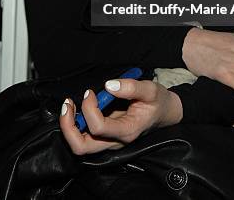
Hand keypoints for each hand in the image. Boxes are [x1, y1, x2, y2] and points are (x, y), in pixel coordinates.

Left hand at [60, 78, 182, 155]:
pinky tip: (76, 108)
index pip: (98, 128)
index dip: (89, 109)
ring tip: (69, 106)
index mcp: (127, 131)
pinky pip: (83, 137)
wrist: (165, 113)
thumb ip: (131, 87)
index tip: (91, 92)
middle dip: (68, 127)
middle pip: (82, 147)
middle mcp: (115, 141)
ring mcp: (109, 141)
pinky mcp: (105, 137)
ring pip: (80, 146)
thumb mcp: (150, 90)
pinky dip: (74, 124)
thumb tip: (108, 85)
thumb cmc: (158, 102)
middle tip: (68, 105)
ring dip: (68, 127)